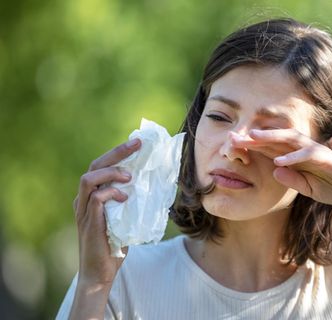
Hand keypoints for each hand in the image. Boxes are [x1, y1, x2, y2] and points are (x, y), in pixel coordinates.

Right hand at [72, 138, 140, 285]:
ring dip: (111, 173)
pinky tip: (125, 198)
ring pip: (88, 178)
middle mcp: (83, 199)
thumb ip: (132, 201)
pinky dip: (111, 193)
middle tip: (136, 145)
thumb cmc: (114, 245)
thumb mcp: (125, 217)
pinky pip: (95, 198)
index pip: (101, 166)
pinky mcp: (88, 222)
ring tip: (129, 176)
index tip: (136, 142)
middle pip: (94, 165)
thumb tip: (155, 184)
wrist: (100, 274)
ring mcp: (83, 210)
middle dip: (116, 153)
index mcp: (92, 196)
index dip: (117, 153)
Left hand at [231, 129, 331, 204]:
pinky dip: (293, 156)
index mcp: (296, 158)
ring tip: (252, 138)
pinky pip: (307, 155)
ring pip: (289, 139)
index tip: (231, 146)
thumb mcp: (308, 188)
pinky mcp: (326, 158)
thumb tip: (275, 170)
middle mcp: (302, 150)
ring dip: (270, 137)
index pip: (270, 149)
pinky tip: (279, 159)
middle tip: (231, 137)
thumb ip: (292, 179)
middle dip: (253, 138)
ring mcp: (314, 152)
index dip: (251, 147)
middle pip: (274, 140)